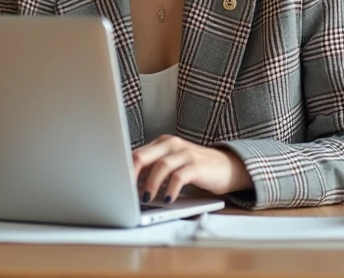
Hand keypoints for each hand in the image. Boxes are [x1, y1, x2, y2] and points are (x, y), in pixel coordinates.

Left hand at [132, 135, 252, 201]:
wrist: (227, 167)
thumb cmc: (195, 169)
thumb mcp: (171, 167)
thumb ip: (152, 171)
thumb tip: (127, 186)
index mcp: (161, 143)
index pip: (135, 154)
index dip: (123, 171)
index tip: (115, 186)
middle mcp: (172, 144)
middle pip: (142, 155)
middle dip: (130, 175)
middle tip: (123, 191)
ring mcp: (185, 153)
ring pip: (161, 166)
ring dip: (150, 184)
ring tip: (145, 198)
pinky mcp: (198, 165)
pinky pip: (180, 176)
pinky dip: (171, 189)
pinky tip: (167, 199)